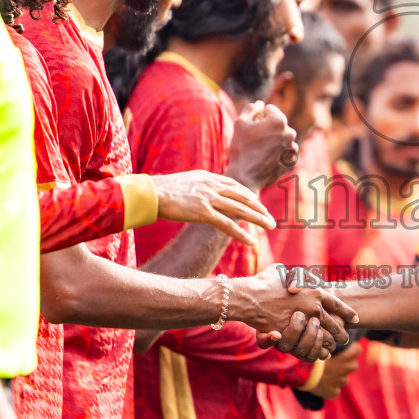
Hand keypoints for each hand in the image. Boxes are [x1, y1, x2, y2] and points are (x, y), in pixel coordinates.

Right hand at [151, 170, 274, 246]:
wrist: (148, 193)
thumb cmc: (158, 190)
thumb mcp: (182, 183)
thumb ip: (196, 187)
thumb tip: (198, 194)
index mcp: (206, 176)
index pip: (233, 185)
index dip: (247, 194)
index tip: (257, 202)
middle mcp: (211, 185)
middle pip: (242, 196)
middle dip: (258, 207)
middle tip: (270, 217)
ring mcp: (208, 198)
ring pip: (240, 209)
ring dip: (258, 219)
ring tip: (270, 226)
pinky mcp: (203, 212)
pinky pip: (227, 224)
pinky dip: (241, 233)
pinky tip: (252, 241)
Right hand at [226, 102, 297, 191]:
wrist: (244, 177)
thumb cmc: (241, 148)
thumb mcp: (240, 123)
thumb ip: (251, 109)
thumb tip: (260, 104)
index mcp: (279, 120)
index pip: (270, 110)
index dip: (258, 117)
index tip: (251, 128)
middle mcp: (290, 133)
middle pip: (278, 124)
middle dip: (268, 128)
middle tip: (254, 140)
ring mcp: (292, 148)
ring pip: (282, 138)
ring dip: (274, 141)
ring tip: (260, 151)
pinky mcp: (291, 161)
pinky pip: (285, 152)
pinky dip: (278, 153)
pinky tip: (266, 159)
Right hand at [232, 267, 355, 353]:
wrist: (249, 298)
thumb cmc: (265, 282)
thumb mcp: (283, 271)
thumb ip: (295, 276)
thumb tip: (298, 279)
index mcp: (314, 292)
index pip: (336, 303)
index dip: (347, 312)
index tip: (355, 318)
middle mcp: (313, 307)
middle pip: (333, 322)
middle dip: (341, 331)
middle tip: (347, 336)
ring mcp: (304, 322)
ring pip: (325, 335)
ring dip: (332, 341)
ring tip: (337, 346)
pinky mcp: (294, 334)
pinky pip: (311, 344)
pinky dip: (319, 349)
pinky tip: (324, 353)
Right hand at [313, 340, 360, 399]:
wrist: (301, 373)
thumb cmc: (311, 356)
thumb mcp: (321, 346)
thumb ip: (331, 345)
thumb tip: (333, 340)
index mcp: (345, 357)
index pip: (357, 350)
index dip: (352, 349)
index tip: (345, 349)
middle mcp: (345, 370)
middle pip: (353, 365)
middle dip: (346, 364)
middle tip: (334, 363)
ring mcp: (340, 382)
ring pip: (343, 379)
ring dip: (337, 377)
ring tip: (325, 374)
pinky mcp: (333, 393)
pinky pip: (335, 390)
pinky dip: (330, 388)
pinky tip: (321, 384)